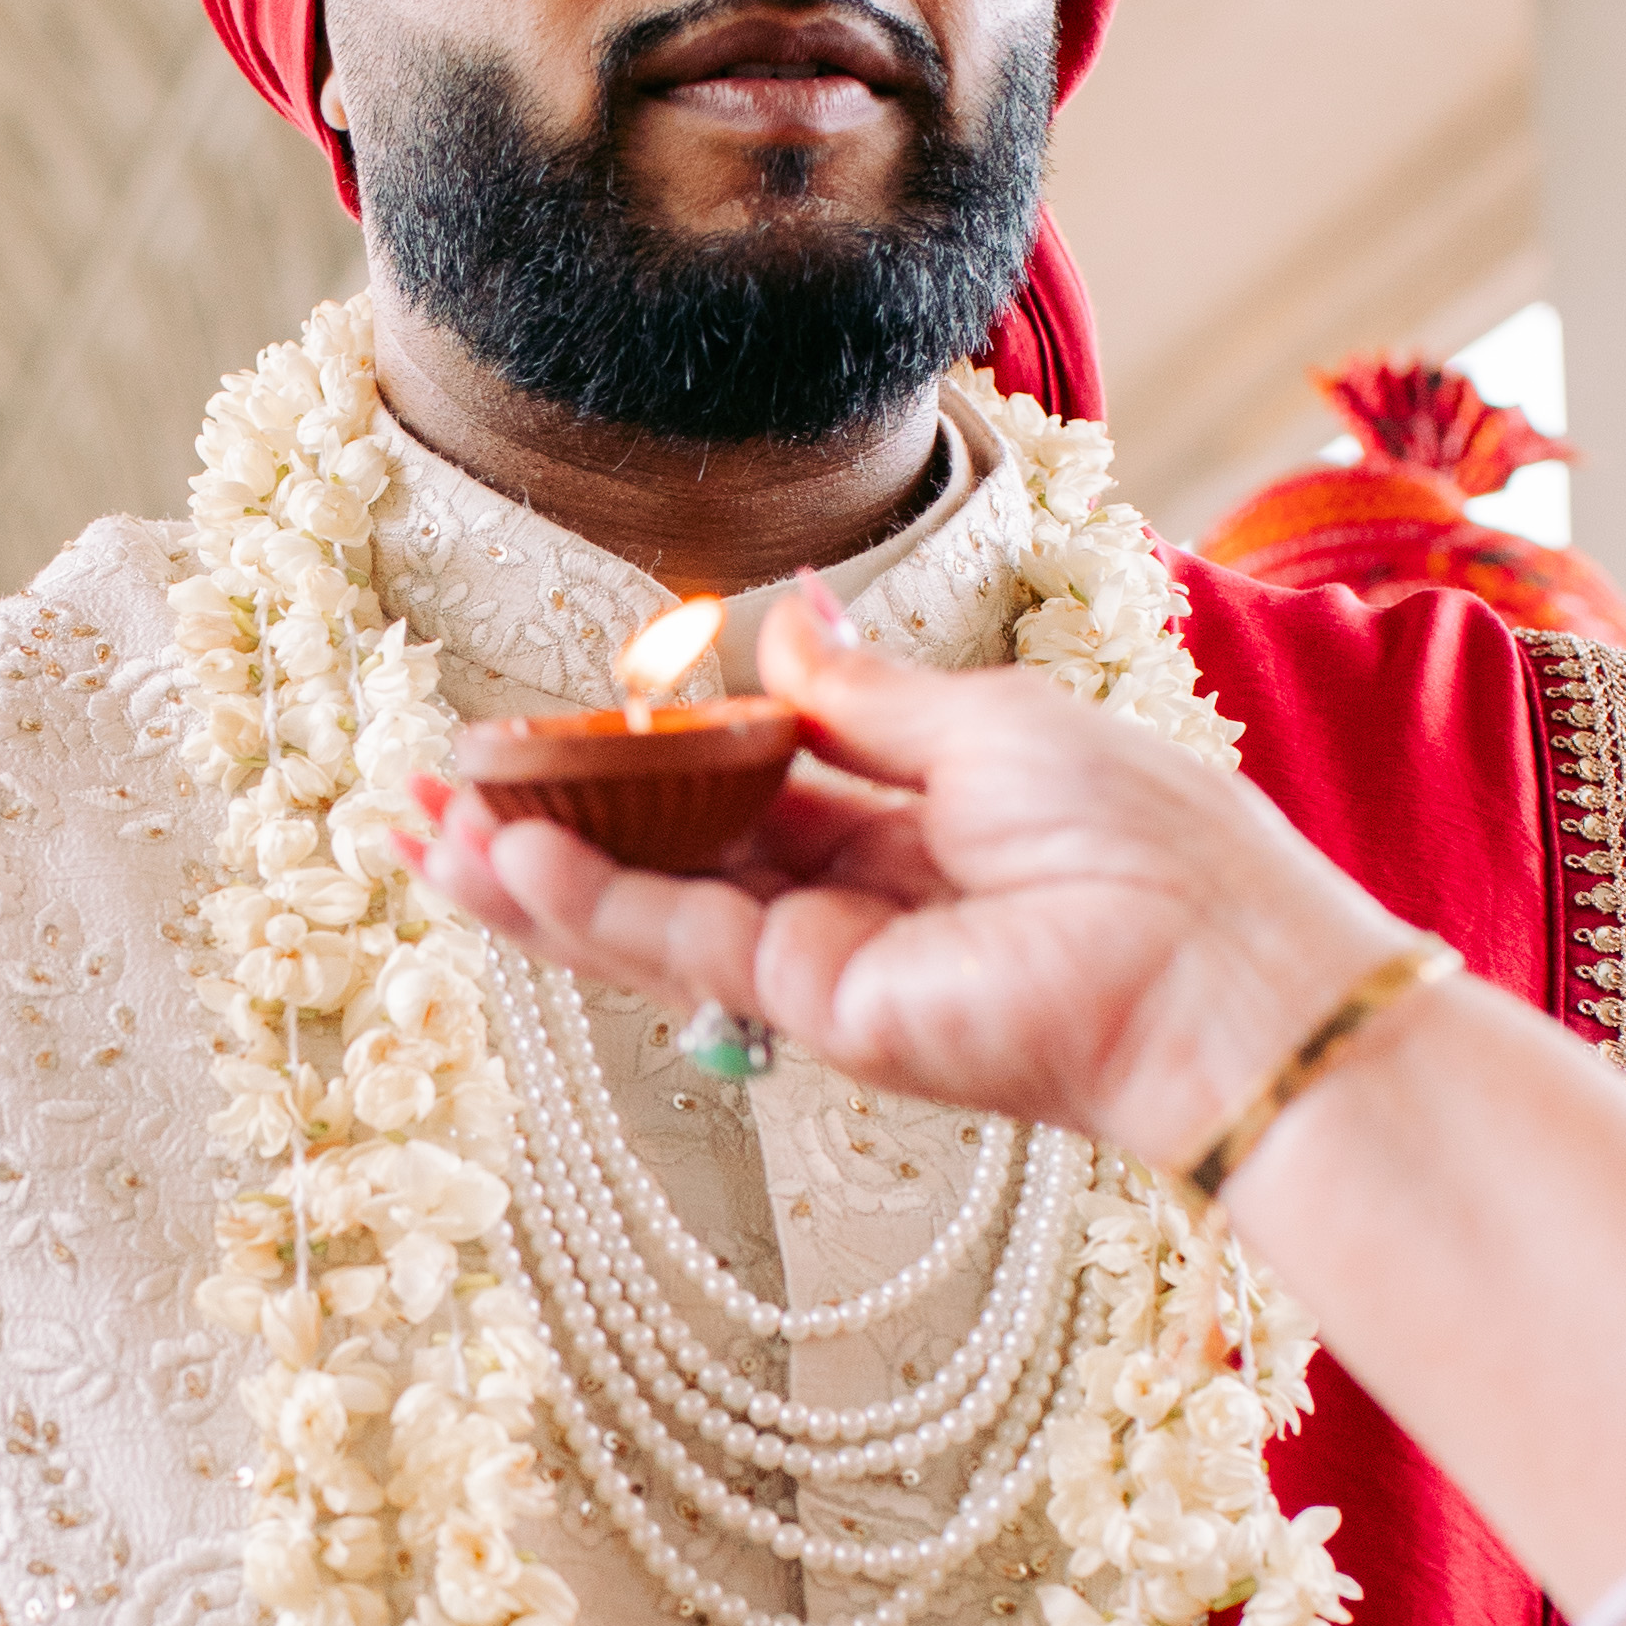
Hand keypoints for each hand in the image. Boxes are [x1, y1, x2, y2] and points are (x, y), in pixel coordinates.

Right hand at [415, 595, 1400, 1178]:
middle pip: (658, 863)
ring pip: (640, 916)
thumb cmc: (1135, 833)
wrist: (1209, 959)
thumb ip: (854, 690)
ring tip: (415, 833)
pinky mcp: (817, 1012)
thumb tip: (775, 612)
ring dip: (523, 877)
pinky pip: (678, 947)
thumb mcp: (978, 721)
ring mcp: (822, 968)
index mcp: (896, 827)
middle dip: (537, 829)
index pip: (730, 792)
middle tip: (423, 794)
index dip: (629, 760)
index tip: (536, 729)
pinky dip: (587, 902)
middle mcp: (845, 907)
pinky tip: (506, 859)